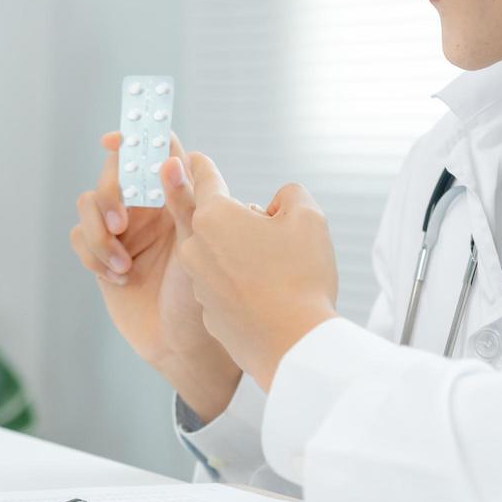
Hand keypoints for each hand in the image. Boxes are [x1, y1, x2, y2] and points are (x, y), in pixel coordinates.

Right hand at [69, 132, 240, 420]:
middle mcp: (148, 209)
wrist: (186, 348)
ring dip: (99, 232)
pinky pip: (79, 236)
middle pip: (113, 174)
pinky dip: (92, 253)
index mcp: (177, 198)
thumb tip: (170, 161)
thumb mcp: (201, 245)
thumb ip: (186, 200)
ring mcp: (123, 232)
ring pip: (89, 203)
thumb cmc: (206, 298)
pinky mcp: (102, 256)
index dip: (136, 138)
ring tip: (121, 263)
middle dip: (110, 193)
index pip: (155, 154)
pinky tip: (117, 277)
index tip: (114, 139)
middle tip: (120, 220)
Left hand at [169, 153, 339, 390]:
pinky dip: (241, 288)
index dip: (202, 165)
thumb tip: (277, 205)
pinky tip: (268, 298)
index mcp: (214, 217)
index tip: (193, 157)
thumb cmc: (301, 278)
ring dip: (239, 255)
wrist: (293, 345)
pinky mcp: (208, 313)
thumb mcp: (309, 218)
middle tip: (264, 233)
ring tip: (275, 272)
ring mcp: (198, 284)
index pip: (203, 178)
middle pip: (212, 220)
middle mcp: (195, 248)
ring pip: (217, 256)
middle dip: (235, 219)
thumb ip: (290, 196)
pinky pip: (224, 288)